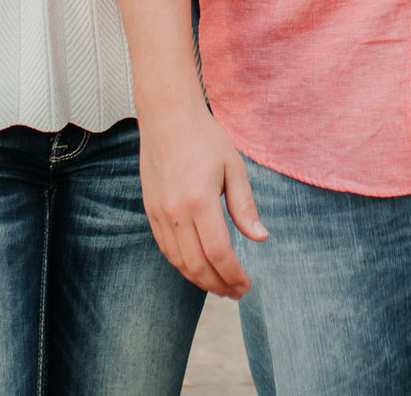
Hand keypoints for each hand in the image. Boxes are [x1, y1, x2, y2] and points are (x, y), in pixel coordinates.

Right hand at [137, 103, 264, 296]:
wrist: (167, 117)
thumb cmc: (205, 138)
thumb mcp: (234, 167)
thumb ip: (245, 206)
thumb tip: (260, 238)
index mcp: (200, 200)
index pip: (218, 252)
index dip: (233, 274)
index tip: (246, 285)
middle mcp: (176, 211)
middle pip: (197, 264)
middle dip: (218, 285)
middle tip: (236, 292)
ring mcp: (159, 213)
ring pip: (178, 261)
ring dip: (200, 280)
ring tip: (220, 286)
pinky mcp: (150, 211)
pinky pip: (165, 248)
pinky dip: (182, 265)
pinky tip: (197, 268)